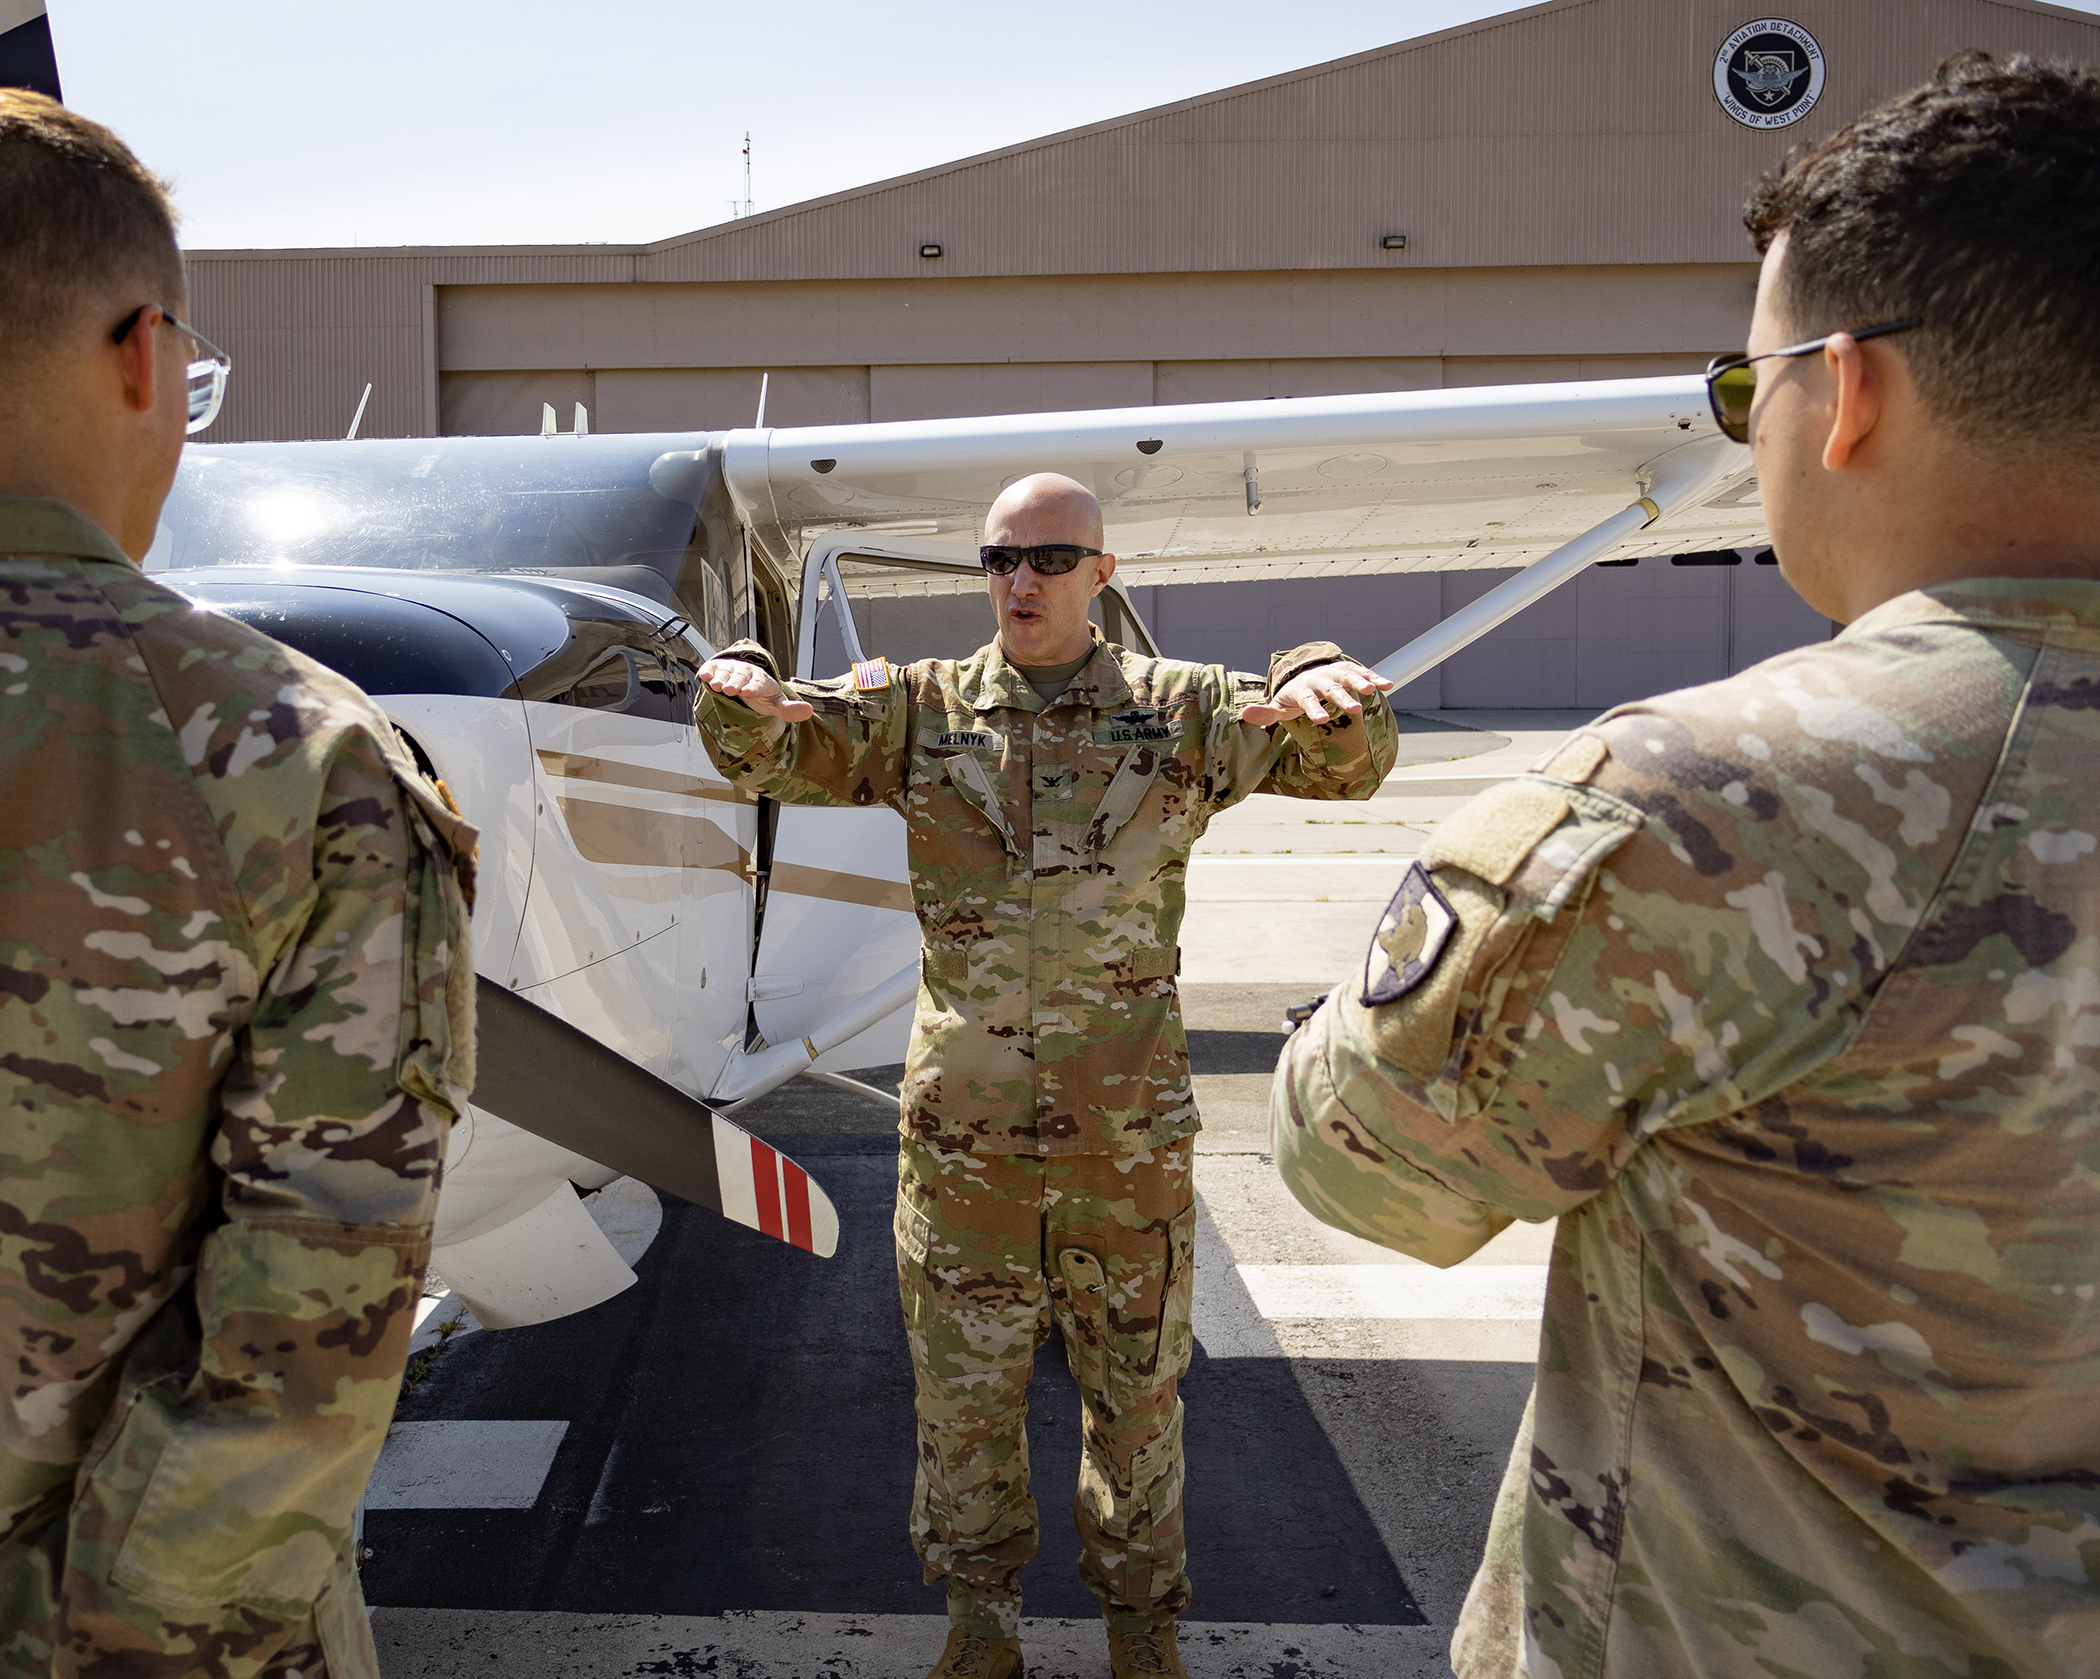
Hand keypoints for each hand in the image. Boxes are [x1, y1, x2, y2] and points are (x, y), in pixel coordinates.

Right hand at [699, 657, 812, 720]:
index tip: (748, 692)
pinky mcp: (717, 668)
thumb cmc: (761, 694)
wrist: (745, 680)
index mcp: (762, 681)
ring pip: (726, 672)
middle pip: (741, 677)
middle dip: (735, 682)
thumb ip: (789, 710)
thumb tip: (809, 711)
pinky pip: (712, 668)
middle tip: (729, 690)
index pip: (759, 684)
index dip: (754, 687)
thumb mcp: (776, 703)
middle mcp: (746, 672)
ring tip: (716, 686)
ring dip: (720, 678)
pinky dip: (708, 671)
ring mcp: (731, 669)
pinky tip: (705, 675)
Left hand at [1239, 661, 1392, 725]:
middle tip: (1354, 709)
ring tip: (1371, 691)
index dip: (1314, 709)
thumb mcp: (1279, 706)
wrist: (1309, 673)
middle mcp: (1321, 680)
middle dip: (1342, 698)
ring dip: (1360, 683)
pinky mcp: (1350, 673)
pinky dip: (1376, 679)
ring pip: (1349, 677)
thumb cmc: (1294, 696)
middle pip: (1331, 689)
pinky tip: (1388, 685)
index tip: (1321, 720)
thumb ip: (1265, 713)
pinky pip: (1364, 675)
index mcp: (1303, 690)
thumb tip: (1243, 715)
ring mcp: (1337, 674)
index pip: (1307, 700)